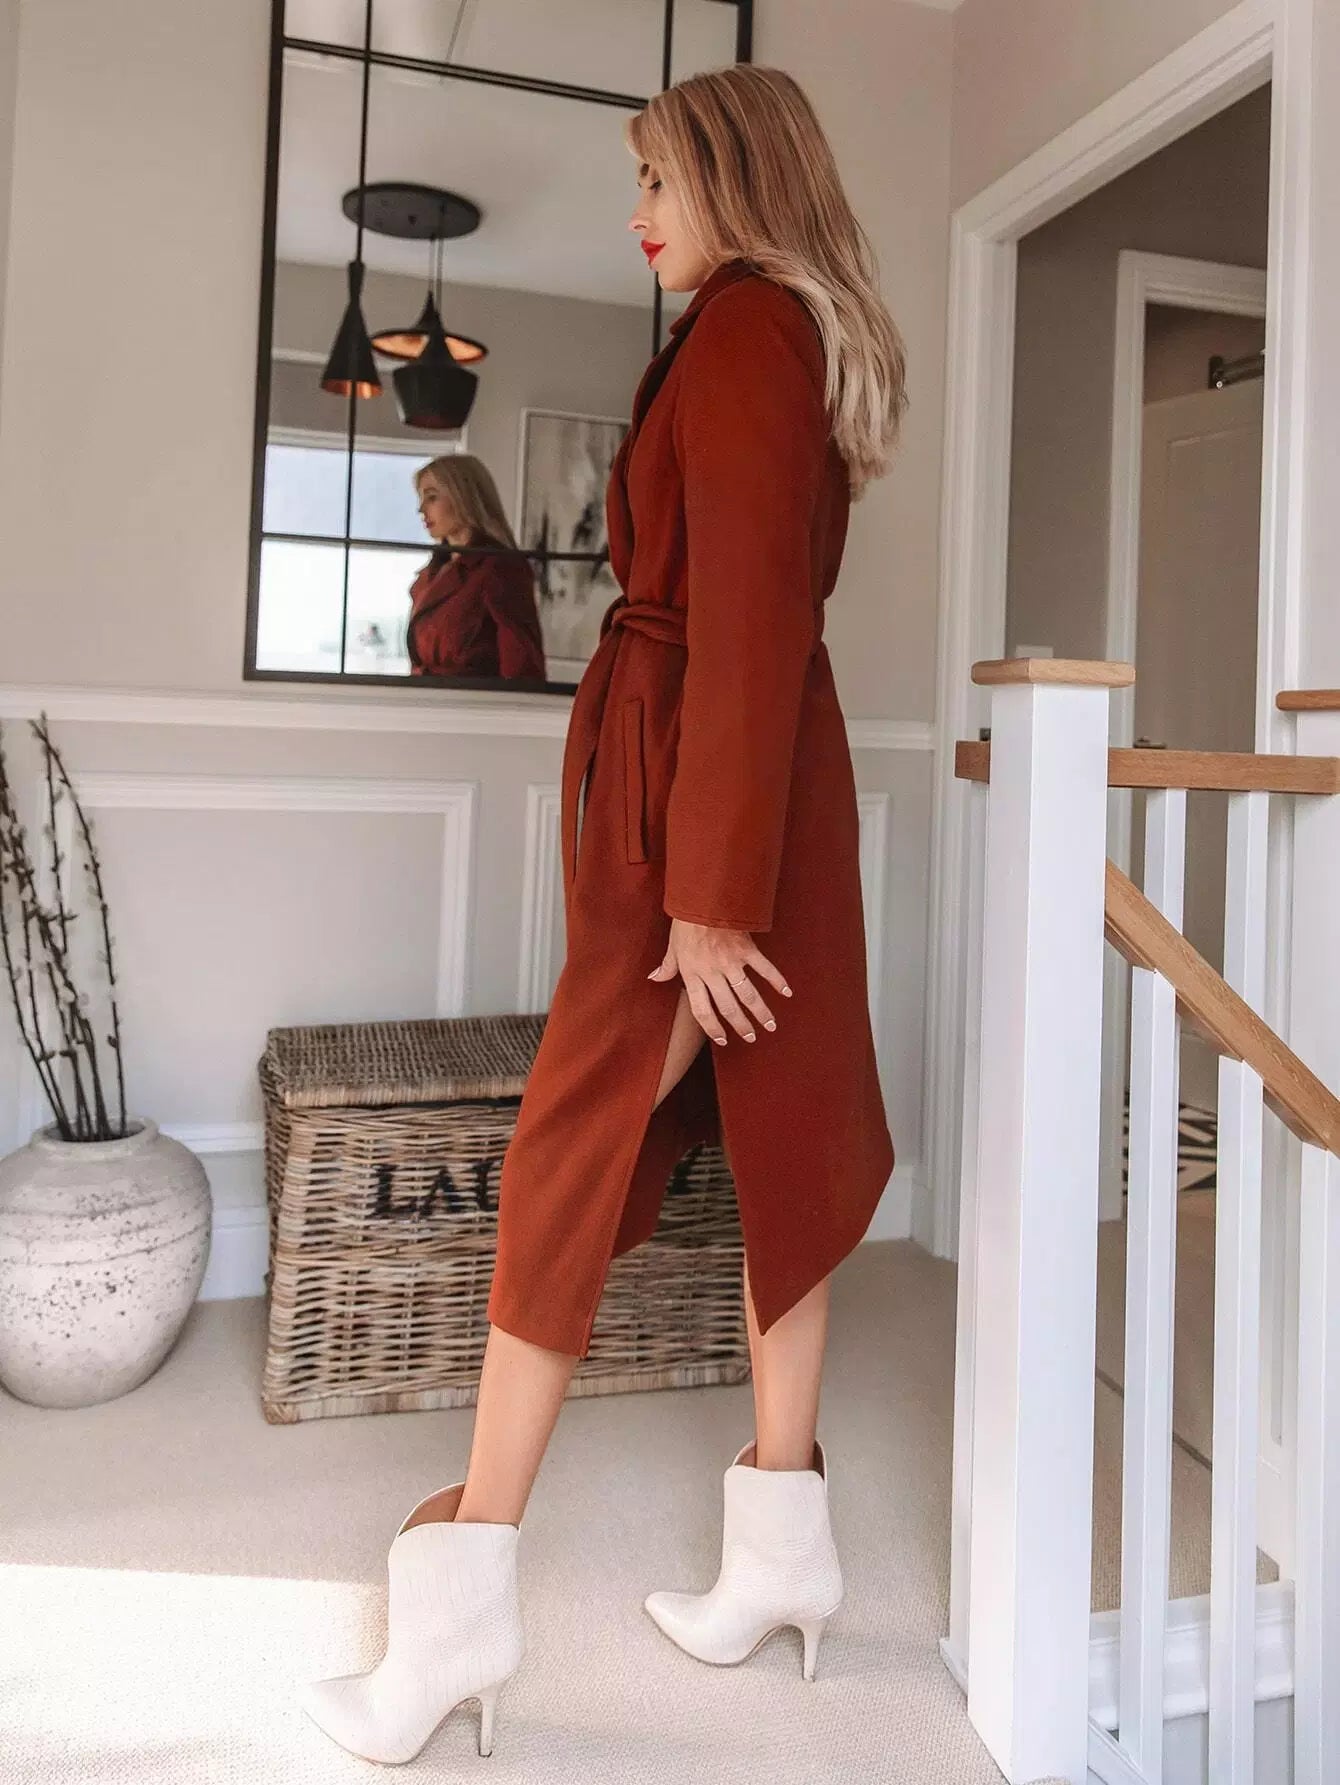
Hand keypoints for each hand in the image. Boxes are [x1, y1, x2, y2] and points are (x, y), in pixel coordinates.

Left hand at [648, 918, 792, 1044]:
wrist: (703, 898)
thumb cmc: (685, 921)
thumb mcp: (672, 945)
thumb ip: (667, 966)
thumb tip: (655, 978)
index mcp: (693, 974)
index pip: (702, 1010)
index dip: (712, 1028)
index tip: (723, 1039)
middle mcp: (712, 973)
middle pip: (729, 1008)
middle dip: (742, 1026)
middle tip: (752, 1037)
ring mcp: (731, 962)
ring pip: (748, 995)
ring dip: (761, 1012)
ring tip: (771, 1026)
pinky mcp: (746, 949)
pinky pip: (764, 968)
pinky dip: (776, 980)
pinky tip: (786, 992)